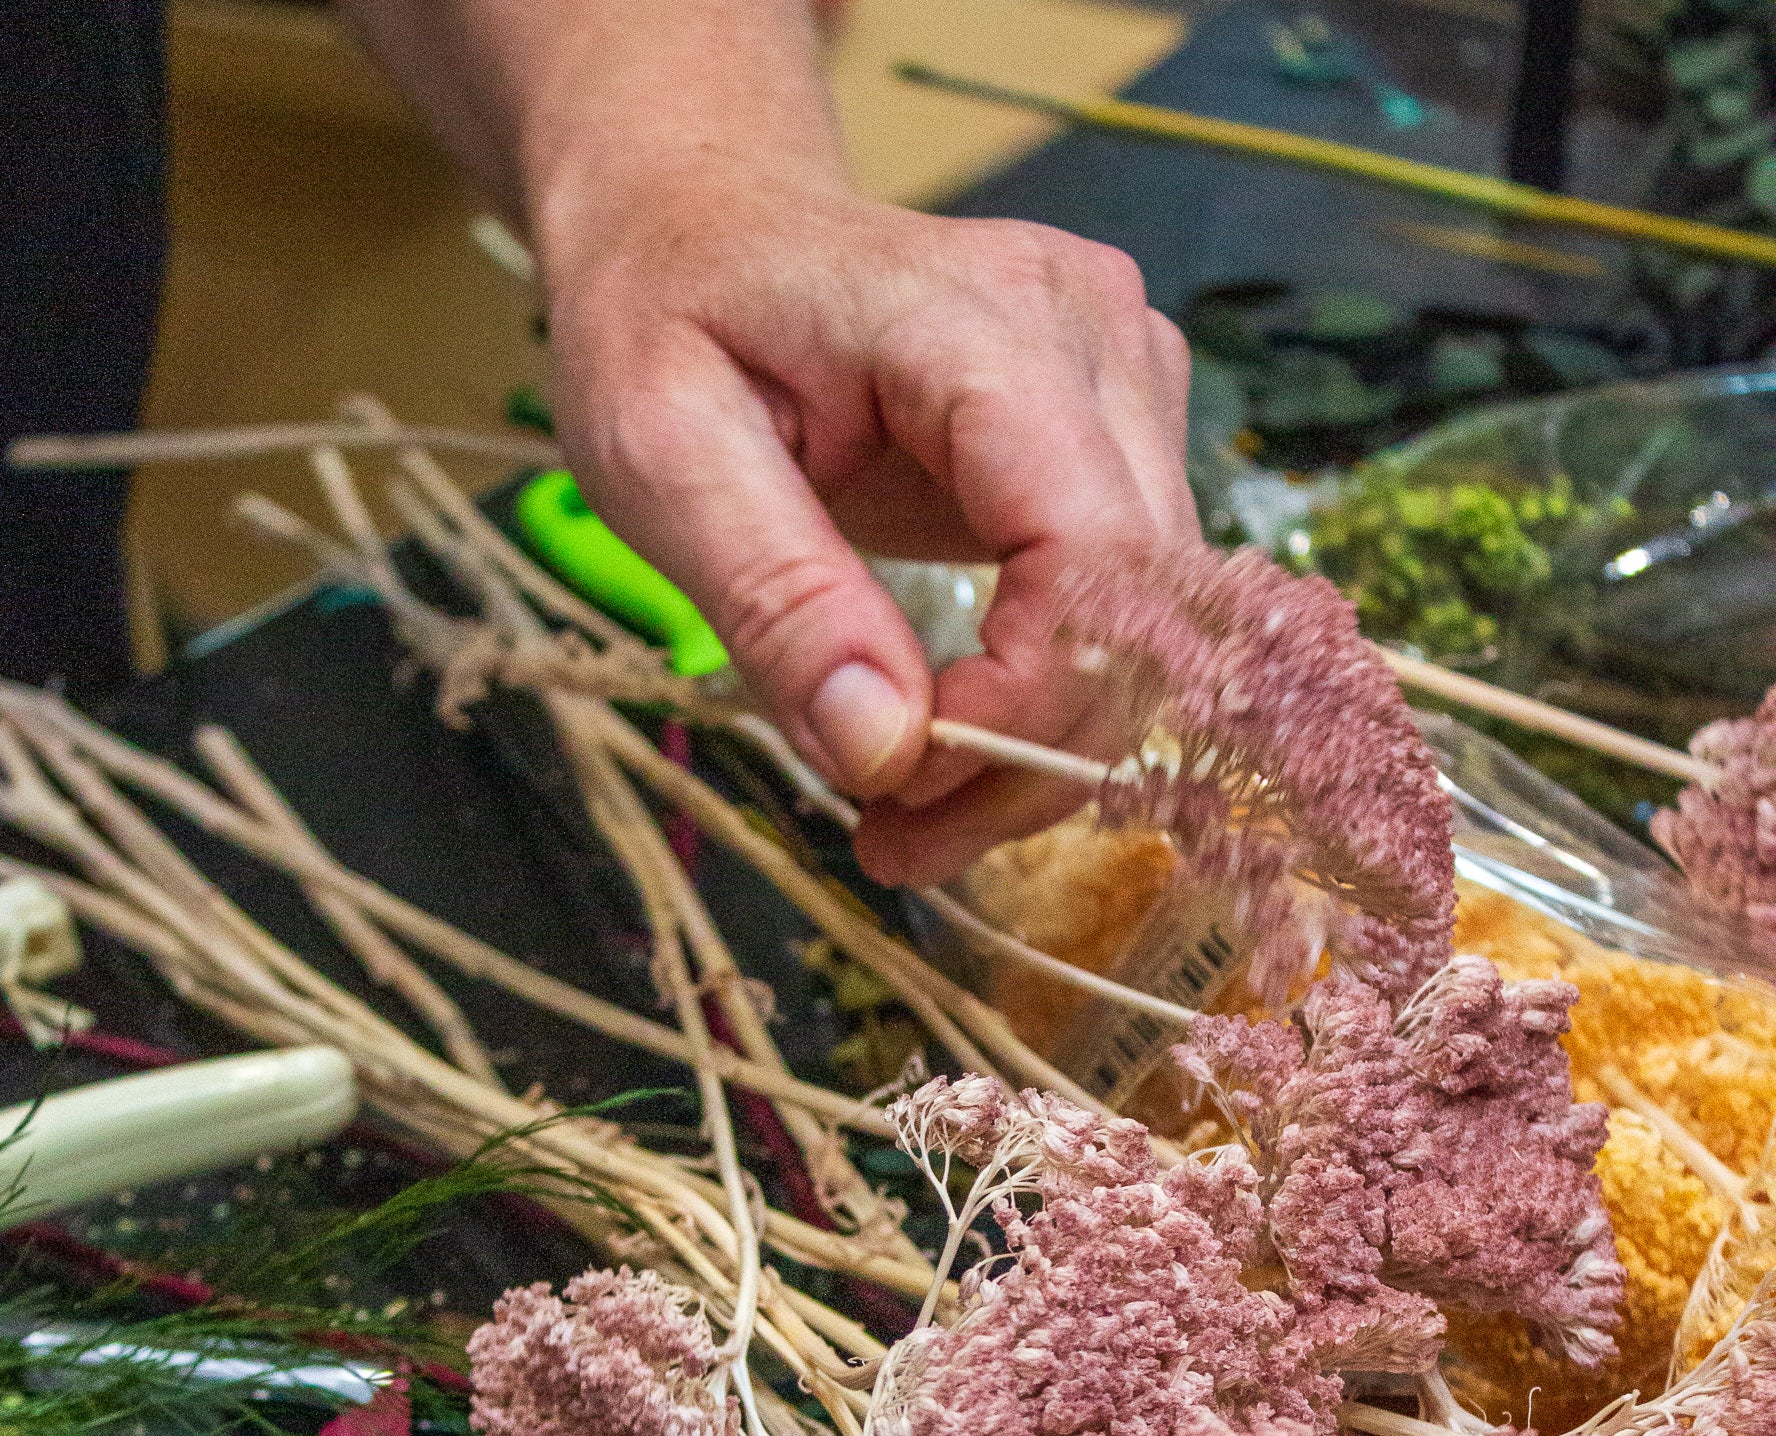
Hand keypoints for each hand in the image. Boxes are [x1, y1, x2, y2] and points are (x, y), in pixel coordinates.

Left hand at [537, 162, 1196, 888]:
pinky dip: (1042, 701)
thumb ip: (775, 598)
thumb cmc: (667, 317)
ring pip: (1148, 631)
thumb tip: (885, 753)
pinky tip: (943, 730)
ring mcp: (1126, 379)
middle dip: (1024, 759)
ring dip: (1036, 749)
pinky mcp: (1119, 432)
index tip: (901, 788)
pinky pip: (1121, 611)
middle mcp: (1095, 337)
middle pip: (1138, 613)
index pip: (1092, 554)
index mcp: (985, 321)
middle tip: (890, 837)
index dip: (1025, 706)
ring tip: (901, 800)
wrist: (700, 225)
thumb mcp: (659, 455)